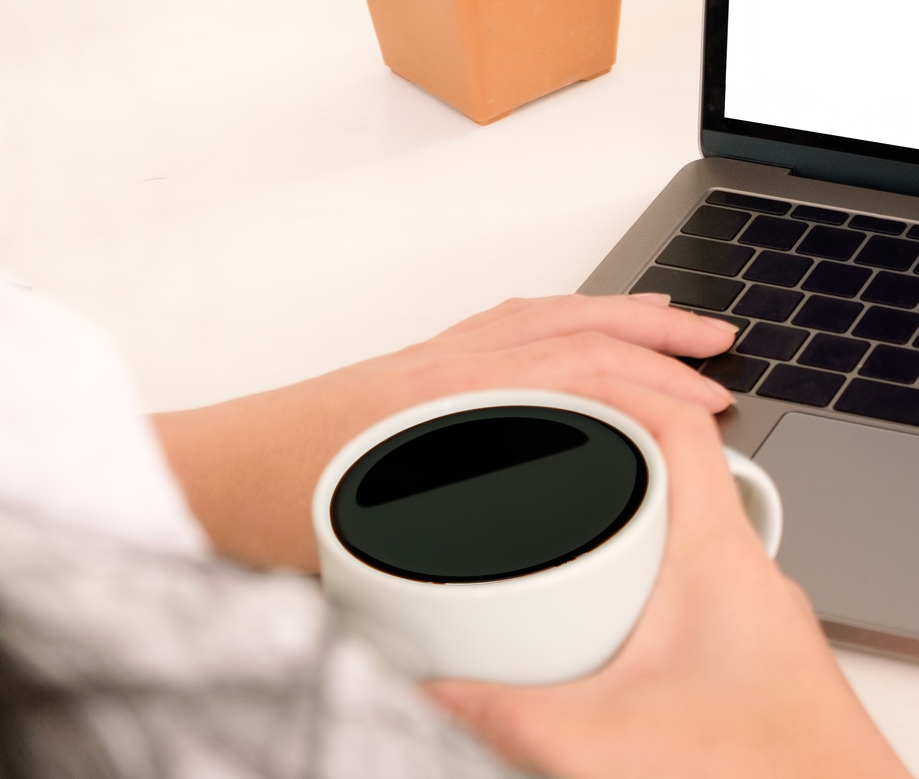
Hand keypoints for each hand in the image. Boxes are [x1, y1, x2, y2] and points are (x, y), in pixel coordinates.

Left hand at [152, 294, 736, 571]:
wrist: (198, 478)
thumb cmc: (270, 514)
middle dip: (659, 336)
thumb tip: (542, 604)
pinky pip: (509, 320)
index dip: (657, 390)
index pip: (583, 377)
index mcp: (454, 404)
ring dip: (618, 314)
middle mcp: (452, 366)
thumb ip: (464, 572)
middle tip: (719, 347)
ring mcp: (435, 357)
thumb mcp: (379, 553)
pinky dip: (563, 314)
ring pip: (547, 315)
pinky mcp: (418, 363)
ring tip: (673, 319)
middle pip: (577, 329)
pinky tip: (579, 328)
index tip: (711, 407)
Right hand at [428, 376, 912, 778]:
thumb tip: (436, 694)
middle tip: (550, 458)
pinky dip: (654, 584)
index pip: (682, 423)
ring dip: (635, 523)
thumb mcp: (605, 743)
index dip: (623, 386)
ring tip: (569, 534)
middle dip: (611, 454)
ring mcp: (761, 613)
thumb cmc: (767, 769)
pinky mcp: (762, 657)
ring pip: (695, 532)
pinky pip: (703, 589)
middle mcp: (750, 571)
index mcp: (720, 555)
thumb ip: (507, 715)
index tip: (567, 386)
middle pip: (683, 470)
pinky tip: (618, 630)